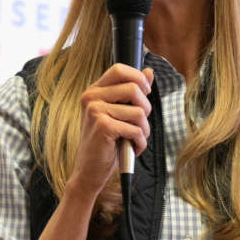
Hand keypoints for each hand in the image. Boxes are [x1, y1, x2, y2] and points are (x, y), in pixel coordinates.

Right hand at [68, 64, 153, 201]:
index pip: (120, 69)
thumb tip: (149, 71)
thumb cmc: (105, 142)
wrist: (89, 170)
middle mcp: (91, 97)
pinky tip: (132, 148)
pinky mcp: (103, 126)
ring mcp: (95, 111)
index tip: (145, 93)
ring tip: (135, 139)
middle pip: (133, 88)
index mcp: (94, 91)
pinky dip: (140, 142)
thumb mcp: (118, 113)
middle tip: (140, 124)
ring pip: (139, 112)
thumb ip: (131, 92)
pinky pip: (135, 129)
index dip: (138, 79)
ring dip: (144, 130)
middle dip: (146, 109)